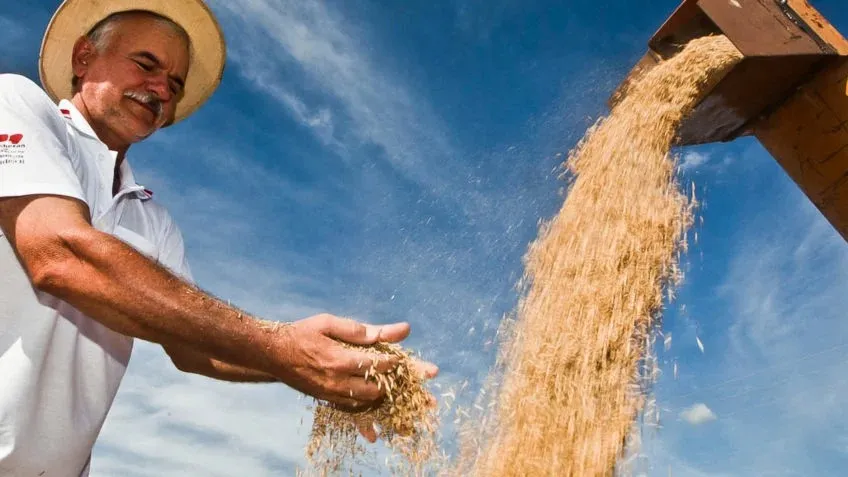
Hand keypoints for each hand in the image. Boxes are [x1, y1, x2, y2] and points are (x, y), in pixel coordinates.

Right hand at [272, 314, 438, 418]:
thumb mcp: (330, 323)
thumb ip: (363, 330)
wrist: (271, 354)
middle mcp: (337, 381)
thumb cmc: (302, 333)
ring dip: (385, 401)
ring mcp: (331, 394)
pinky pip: (350, 412)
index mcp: (341, 359)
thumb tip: (399, 330)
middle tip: (415, 388)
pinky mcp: (326, 400)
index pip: (380, 364)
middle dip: (398, 387)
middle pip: (378, 390)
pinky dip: (364, 416)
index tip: (411, 362)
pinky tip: (374, 423)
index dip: (399, 363)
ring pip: (366, 404)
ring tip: (405, 404)